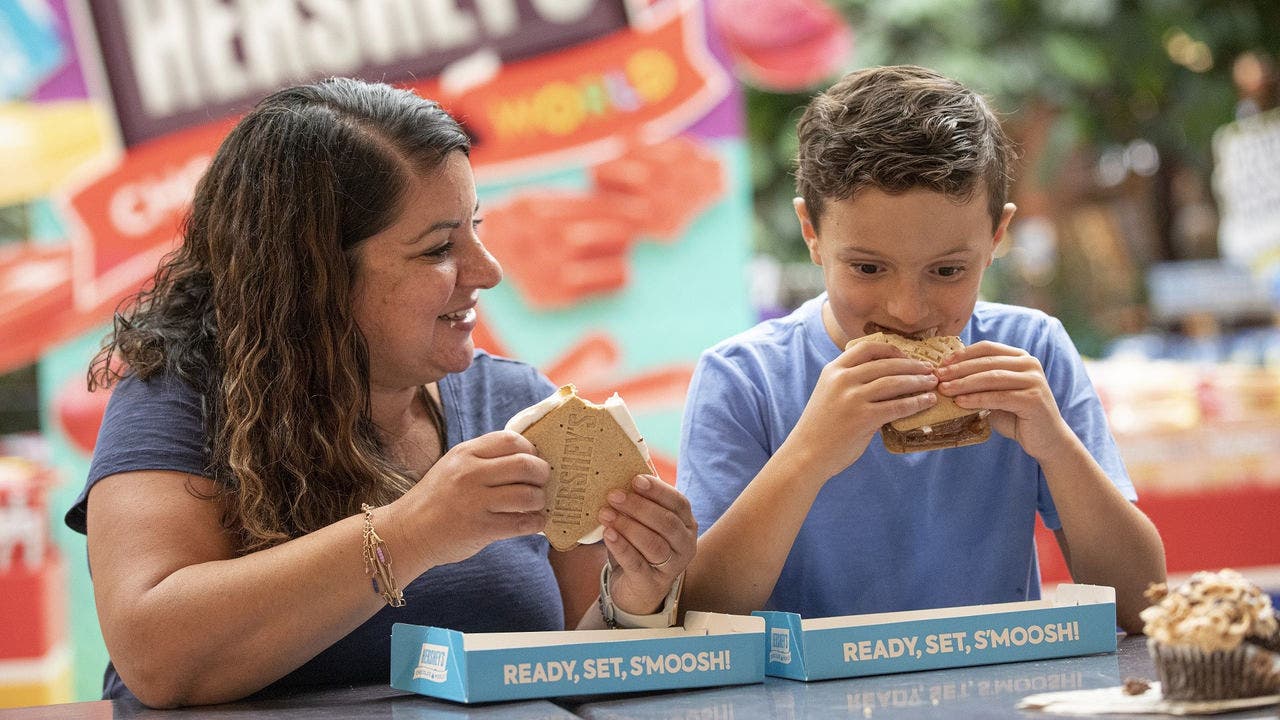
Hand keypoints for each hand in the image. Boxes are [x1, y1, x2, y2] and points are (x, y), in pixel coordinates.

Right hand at [397, 430, 548, 566]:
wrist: (407, 532)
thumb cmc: (437, 498)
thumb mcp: (455, 466)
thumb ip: (485, 459)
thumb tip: (530, 458)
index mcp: (465, 453)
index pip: (511, 440)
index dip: (531, 449)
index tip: (534, 460)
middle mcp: (470, 473)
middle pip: (525, 464)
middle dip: (542, 473)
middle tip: (543, 482)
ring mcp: (475, 502)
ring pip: (528, 495)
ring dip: (539, 500)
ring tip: (537, 504)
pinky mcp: (480, 528)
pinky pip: (522, 523)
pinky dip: (536, 522)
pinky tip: (535, 522)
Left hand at [596, 474, 695, 615]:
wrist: (636, 589)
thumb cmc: (640, 546)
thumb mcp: (645, 521)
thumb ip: (641, 497)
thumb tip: (630, 462)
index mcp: (686, 523)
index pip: (679, 503)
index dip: (658, 490)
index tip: (635, 479)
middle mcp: (684, 544)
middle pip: (666, 523)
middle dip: (639, 507)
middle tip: (613, 495)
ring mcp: (671, 566)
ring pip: (654, 544)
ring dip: (628, 526)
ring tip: (605, 514)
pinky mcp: (651, 583)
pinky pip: (638, 563)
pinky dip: (622, 547)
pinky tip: (608, 534)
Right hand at [785, 340, 940, 479]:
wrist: (806, 454)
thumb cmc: (821, 427)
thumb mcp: (830, 394)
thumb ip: (853, 384)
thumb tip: (888, 381)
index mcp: (833, 370)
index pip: (867, 348)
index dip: (892, 350)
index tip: (907, 356)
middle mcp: (842, 379)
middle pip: (886, 364)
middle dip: (912, 366)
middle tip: (929, 370)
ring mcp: (852, 398)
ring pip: (894, 382)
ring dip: (918, 382)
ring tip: (932, 384)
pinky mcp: (863, 418)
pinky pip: (897, 406)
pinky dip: (916, 403)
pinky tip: (927, 402)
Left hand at [936, 341, 1070, 458]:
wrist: (1046, 440)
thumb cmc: (1016, 416)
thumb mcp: (996, 394)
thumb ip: (980, 383)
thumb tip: (947, 377)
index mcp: (1020, 357)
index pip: (987, 348)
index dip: (963, 354)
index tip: (941, 363)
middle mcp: (1029, 364)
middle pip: (987, 362)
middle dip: (959, 369)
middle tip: (938, 377)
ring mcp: (1034, 380)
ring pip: (992, 377)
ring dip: (964, 383)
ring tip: (944, 389)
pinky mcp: (1033, 399)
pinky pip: (999, 397)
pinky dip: (977, 398)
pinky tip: (960, 402)